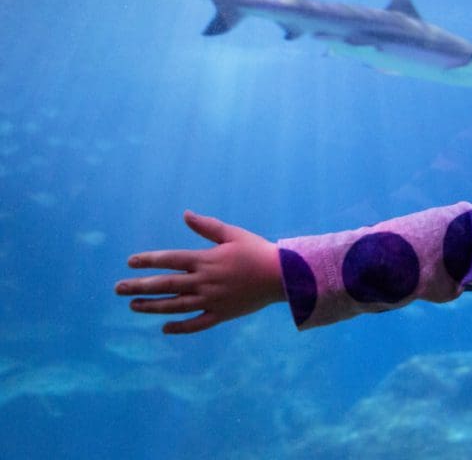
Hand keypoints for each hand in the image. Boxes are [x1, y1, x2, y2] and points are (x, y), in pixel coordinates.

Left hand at [114, 211, 284, 333]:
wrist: (283, 275)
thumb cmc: (258, 251)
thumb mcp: (233, 234)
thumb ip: (207, 226)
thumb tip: (185, 214)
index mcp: (206, 259)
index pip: (170, 259)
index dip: (148, 260)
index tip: (131, 262)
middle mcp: (205, 281)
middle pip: (166, 285)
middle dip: (139, 286)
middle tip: (118, 288)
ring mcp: (212, 300)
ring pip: (175, 306)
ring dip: (152, 306)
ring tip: (133, 306)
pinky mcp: (222, 314)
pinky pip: (197, 324)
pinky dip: (180, 327)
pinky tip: (165, 328)